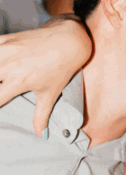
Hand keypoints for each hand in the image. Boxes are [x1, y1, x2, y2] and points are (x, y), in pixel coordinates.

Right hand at [0, 18, 91, 135]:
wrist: (68, 41)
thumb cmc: (61, 69)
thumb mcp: (50, 94)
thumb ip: (42, 115)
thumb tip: (41, 135)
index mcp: (17, 82)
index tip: (0, 106)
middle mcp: (8, 66)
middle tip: (1, 89)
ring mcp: (5, 51)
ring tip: (0, 80)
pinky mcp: (5, 39)